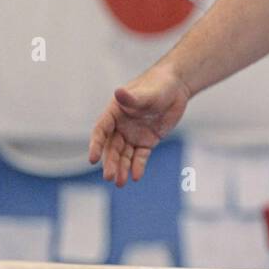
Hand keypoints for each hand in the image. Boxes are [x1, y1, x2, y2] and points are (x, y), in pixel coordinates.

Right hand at [88, 64, 190, 186]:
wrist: (176, 88)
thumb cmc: (157, 85)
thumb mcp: (146, 93)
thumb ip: (132, 98)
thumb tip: (118, 93)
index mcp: (114, 113)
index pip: (101, 131)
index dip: (96, 144)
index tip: (92, 159)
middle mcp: (120, 126)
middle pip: (112, 147)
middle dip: (110, 162)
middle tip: (109, 177)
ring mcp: (133, 135)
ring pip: (124, 155)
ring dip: (122, 168)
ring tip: (120, 183)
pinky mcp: (147, 141)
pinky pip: (140, 156)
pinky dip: (138, 166)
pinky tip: (136, 176)